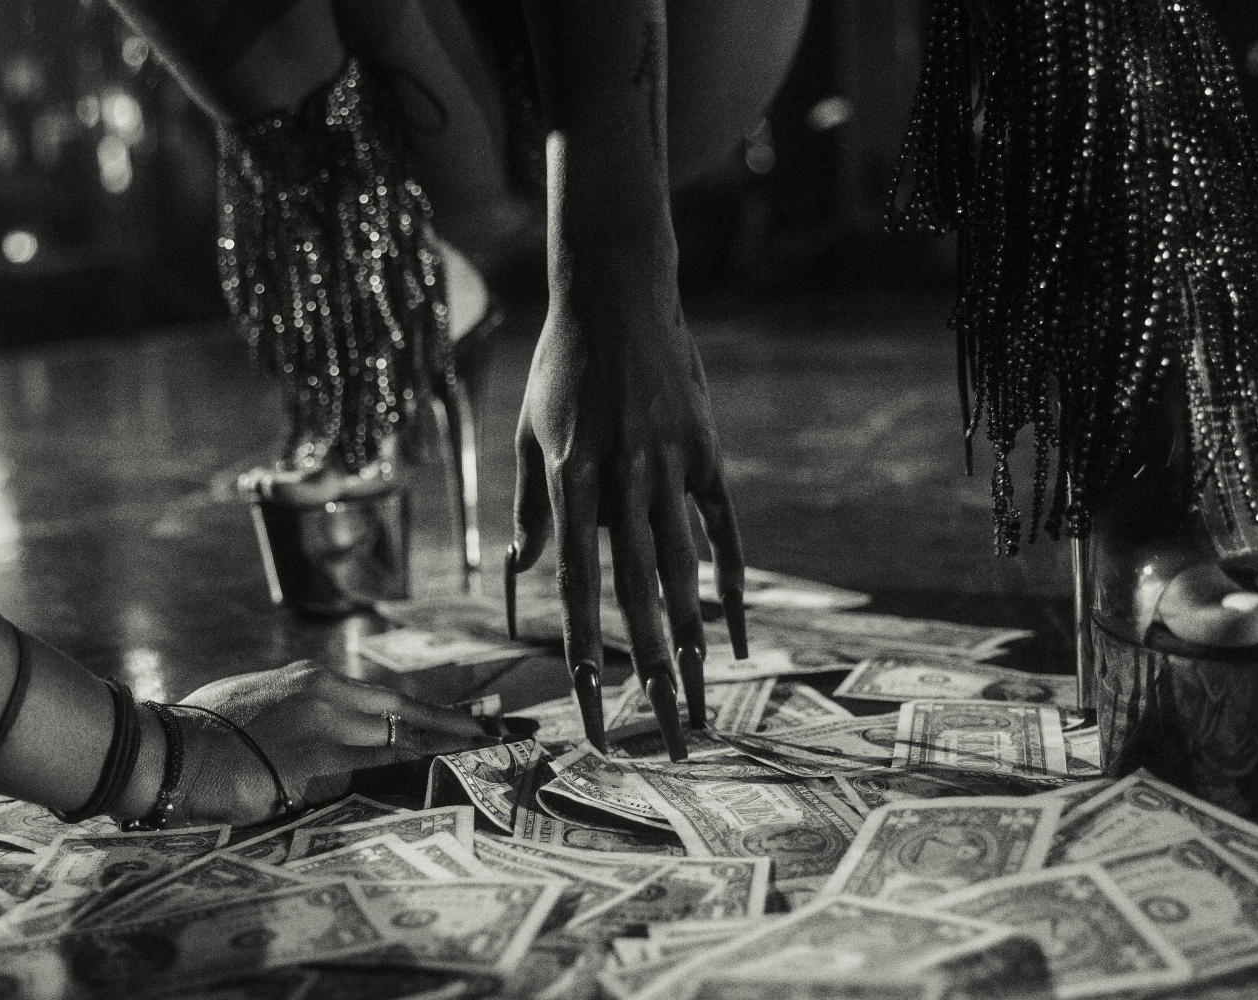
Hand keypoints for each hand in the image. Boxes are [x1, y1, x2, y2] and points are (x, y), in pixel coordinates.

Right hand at [173, 661, 494, 825]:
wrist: (166, 750)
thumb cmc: (202, 732)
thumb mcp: (258, 704)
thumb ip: (298, 712)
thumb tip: (318, 732)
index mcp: (312, 679)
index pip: (385, 696)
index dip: (428, 708)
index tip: (464, 715)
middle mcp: (324, 694)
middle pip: (404, 710)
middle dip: (453, 721)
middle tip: (496, 729)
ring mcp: (321, 726)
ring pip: (395, 738)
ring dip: (441, 745)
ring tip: (481, 750)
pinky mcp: (311, 760)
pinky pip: (367, 769)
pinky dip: (403, 770)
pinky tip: (434, 773)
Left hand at [510, 292, 746, 758]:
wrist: (617, 290)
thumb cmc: (562, 365)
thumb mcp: (528, 431)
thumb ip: (529, 507)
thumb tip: (523, 574)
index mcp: (570, 478)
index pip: (575, 585)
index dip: (582, 650)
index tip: (590, 705)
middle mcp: (622, 478)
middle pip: (638, 592)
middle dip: (650, 667)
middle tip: (666, 728)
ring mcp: (671, 465)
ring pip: (684, 569)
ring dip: (692, 638)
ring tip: (699, 695)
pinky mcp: (707, 453)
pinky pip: (723, 529)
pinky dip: (730, 582)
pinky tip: (735, 633)